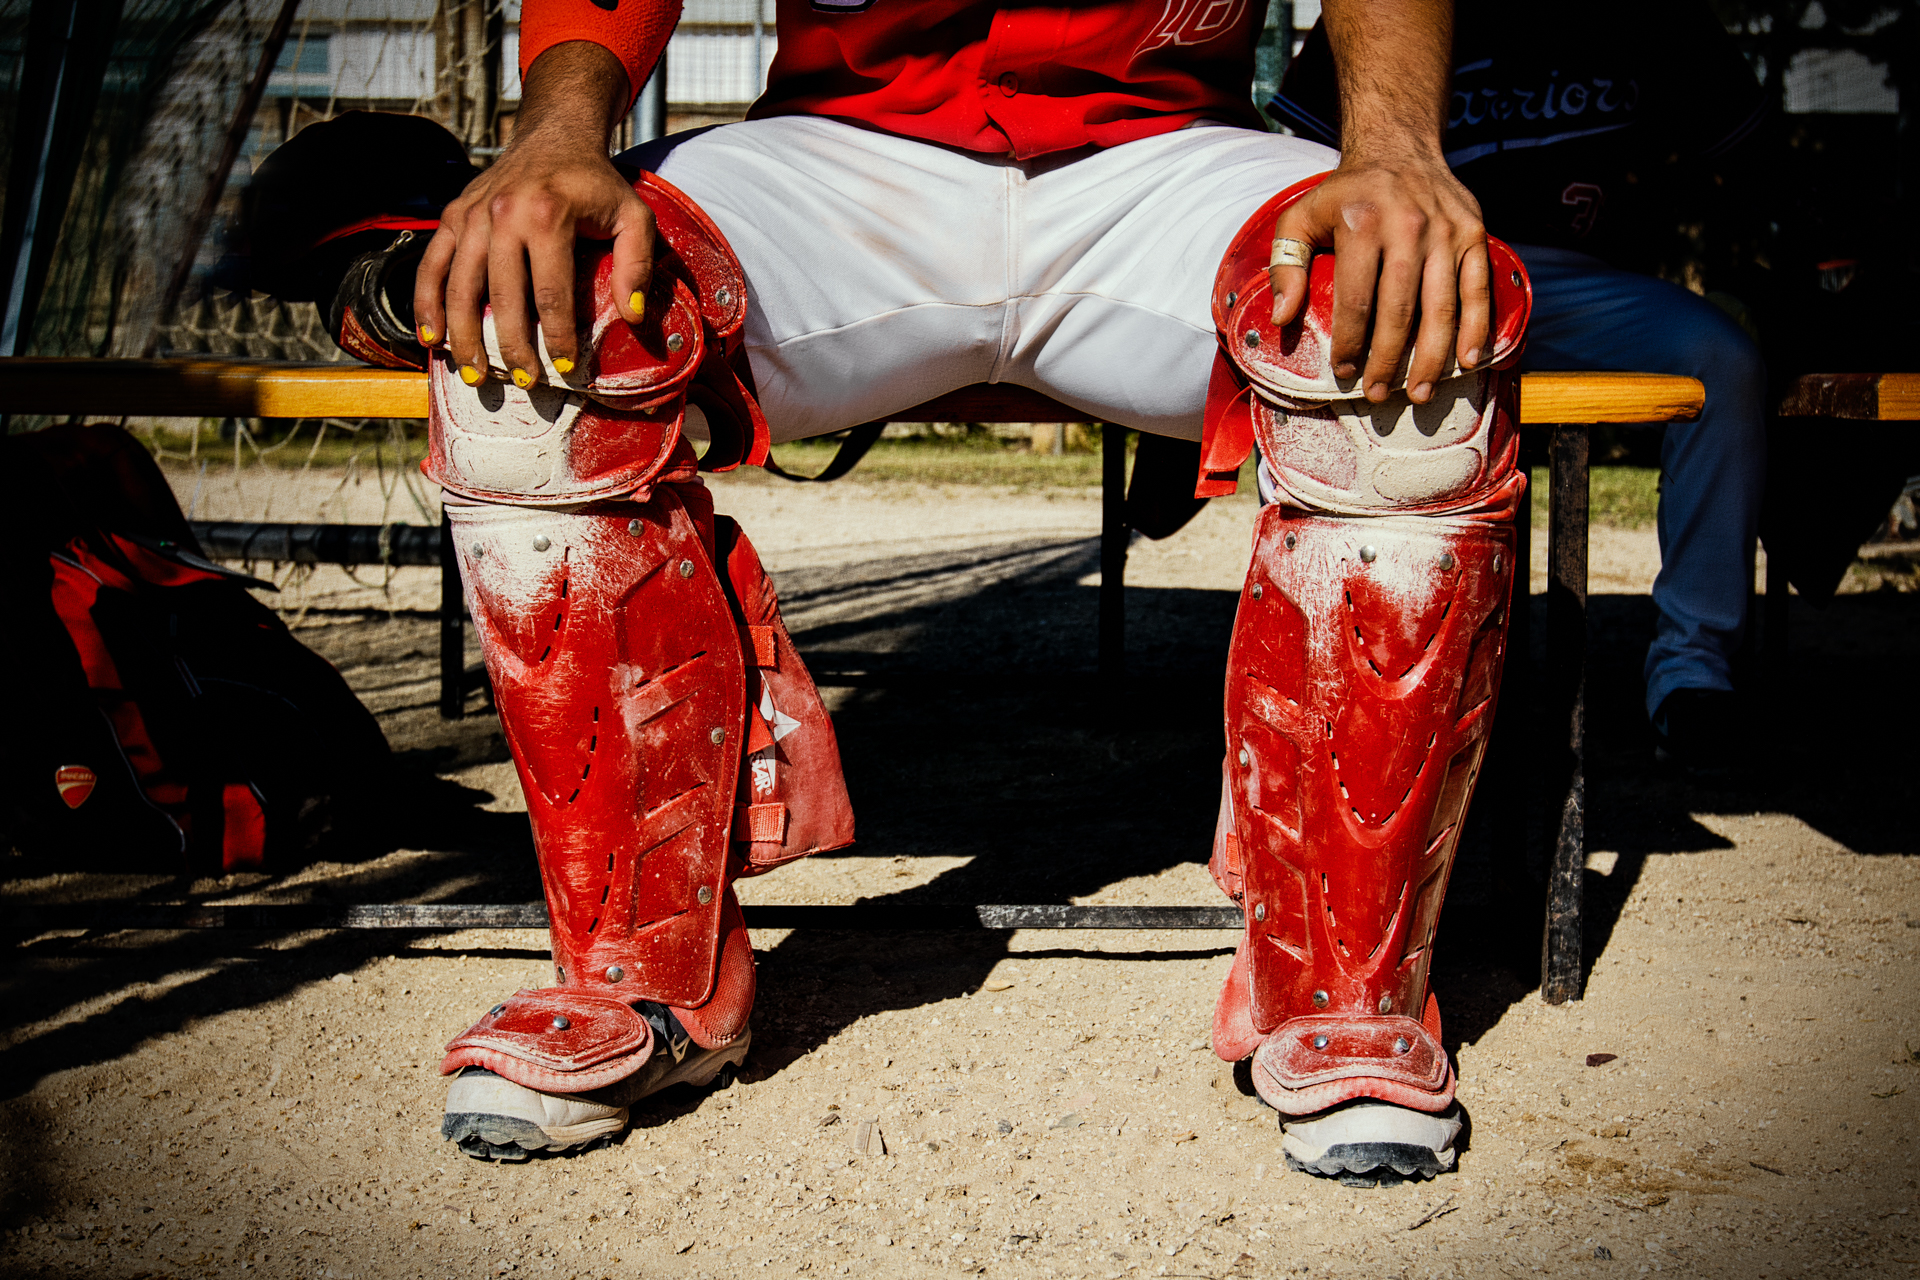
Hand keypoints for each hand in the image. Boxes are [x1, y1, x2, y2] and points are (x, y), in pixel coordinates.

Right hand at [413, 42, 652, 387]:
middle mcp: (503, 214)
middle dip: (511, 345)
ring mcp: (472, 214)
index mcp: (549, 215)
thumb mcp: (633, 214)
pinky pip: (432, 264)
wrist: (553, 136)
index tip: (568, 369)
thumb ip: (638, 262)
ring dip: (463, 336)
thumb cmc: (595, 184)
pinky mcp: (452, 215)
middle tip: (523, 381)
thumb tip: (633, 315)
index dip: (559, 336)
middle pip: (502, 296)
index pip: (552, 292)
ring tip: (474, 375)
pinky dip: (426, 303)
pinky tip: (431, 339)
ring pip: (459, 286)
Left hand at [1269, 155, 1489, 405]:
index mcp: (1361, 224)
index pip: (1356, 300)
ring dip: (1433, 357)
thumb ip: (1285, 266)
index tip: (1343, 372)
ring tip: (1420, 394)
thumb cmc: (1344, 194)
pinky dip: (1477, 328)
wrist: (1398, 146)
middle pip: (1400, 311)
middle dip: (1389, 360)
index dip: (1349, 343)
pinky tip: (1469, 361)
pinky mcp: (1474, 233)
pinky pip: (1477, 288)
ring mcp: (1446, 230)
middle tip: (1379, 394)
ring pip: (1442, 306)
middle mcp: (1407, 226)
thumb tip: (1281, 319)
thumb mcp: (1301, 217)